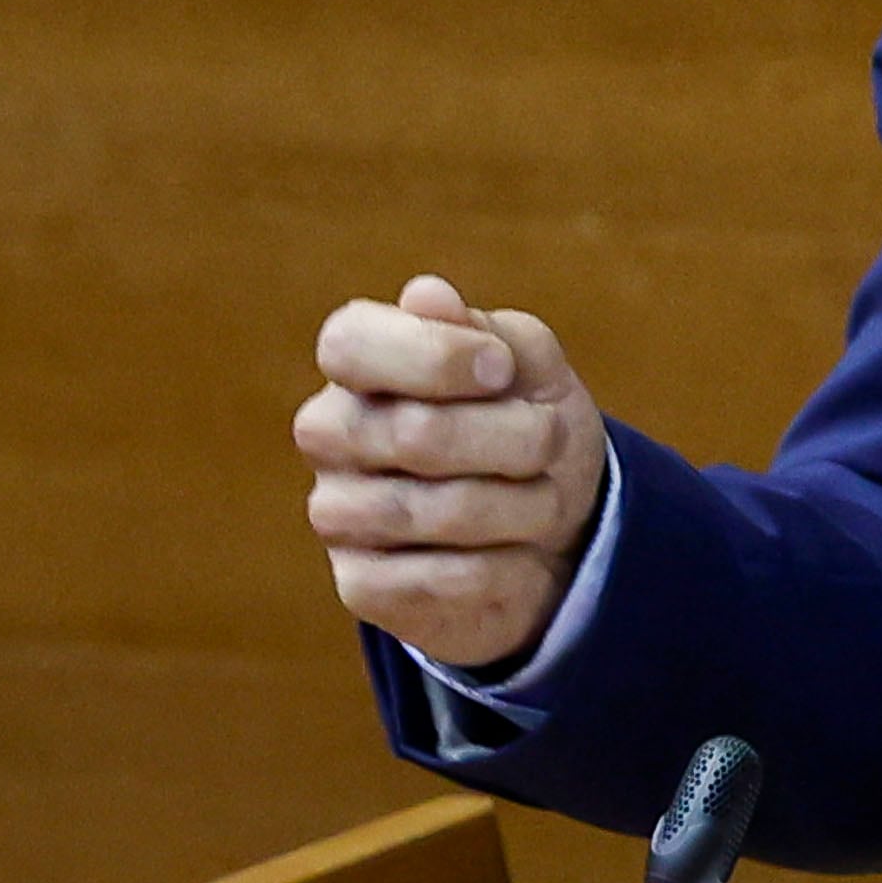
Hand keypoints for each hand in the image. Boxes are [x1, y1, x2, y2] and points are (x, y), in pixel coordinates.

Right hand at [294, 273, 609, 674]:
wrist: (552, 532)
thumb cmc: (528, 423)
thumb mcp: (529, 365)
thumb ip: (482, 330)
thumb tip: (426, 296)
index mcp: (357, 362)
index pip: (349, 344)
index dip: (436, 356)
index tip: (502, 368)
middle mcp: (329, 433)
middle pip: (416, 434)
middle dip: (515, 438)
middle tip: (551, 440)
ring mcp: (337, 512)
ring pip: (439, 512)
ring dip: (523, 506)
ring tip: (544, 499)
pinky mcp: (361, 586)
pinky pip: (446, 579)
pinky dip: (509, 566)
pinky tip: (518, 555)